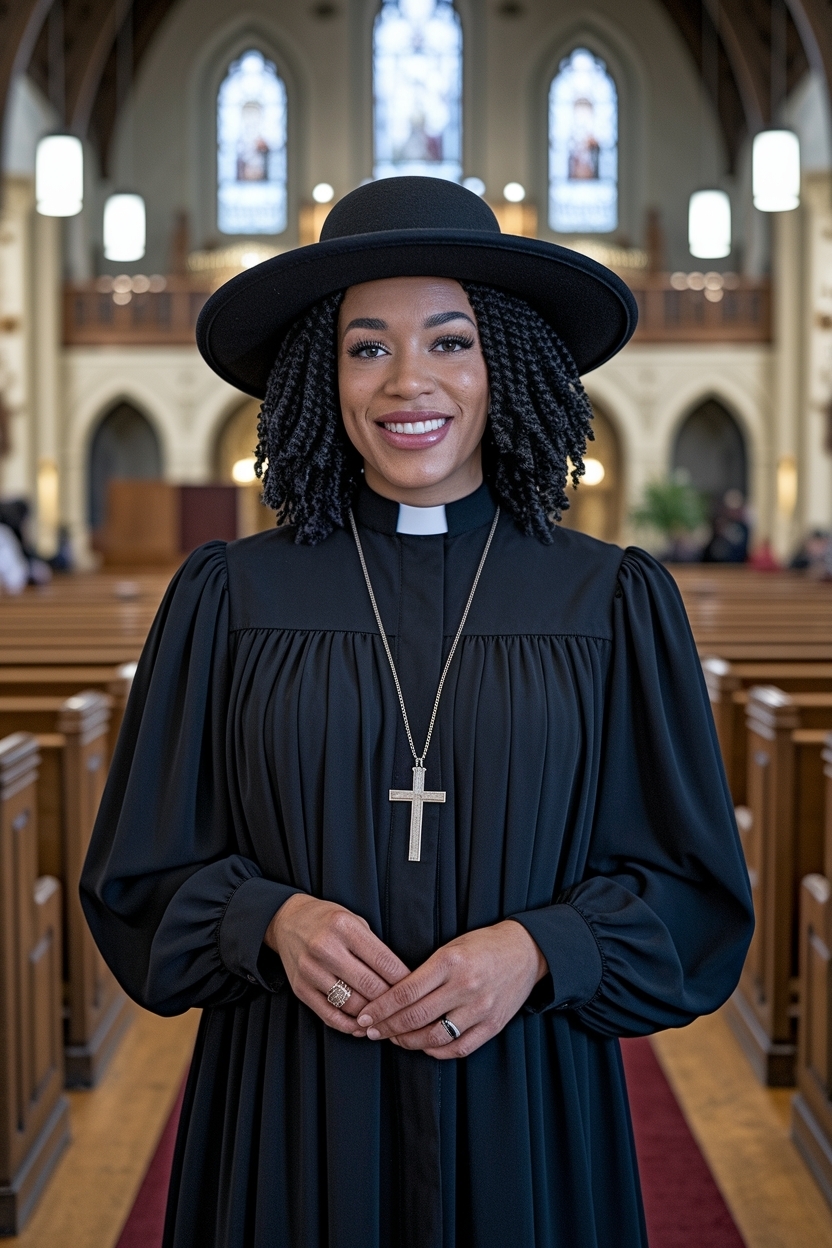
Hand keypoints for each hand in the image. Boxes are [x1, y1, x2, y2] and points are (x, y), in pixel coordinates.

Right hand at [265, 893, 410, 1035]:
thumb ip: (374, 948)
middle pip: (370, 985)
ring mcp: (310, 970)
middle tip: (406, 1009)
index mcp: (344, 927)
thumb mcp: (354, 921)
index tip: (417, 989)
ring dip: (373, 1016)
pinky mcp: (300, 989)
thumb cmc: (329, 921)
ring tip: (387, 1020)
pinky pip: (330, 1015)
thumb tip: (401, 980)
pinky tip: (362, 1025)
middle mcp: (325, 948)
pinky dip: (350, 1026)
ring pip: (352, 1004)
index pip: (384, 961)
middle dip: (392, 1000)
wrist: (288, 922)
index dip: (404, 979)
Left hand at [355, 920, 547, 1058]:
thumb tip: (392, 997)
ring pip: (434, 1037)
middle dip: (387, 1027)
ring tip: (394, 1038)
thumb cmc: (482, 946)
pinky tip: (423, 1046)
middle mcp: (465, 987)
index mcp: (450, 962)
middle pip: (416, 1017)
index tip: (365, 1015)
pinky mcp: (492, 1026)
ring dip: (408, 1042)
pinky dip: (436, 1051)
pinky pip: (458, 1048)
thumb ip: (425, 972)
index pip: (406, 991)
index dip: (381, 1008)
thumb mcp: (450, 947)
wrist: (525, 951)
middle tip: (371, 1030)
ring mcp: (480, 1009)